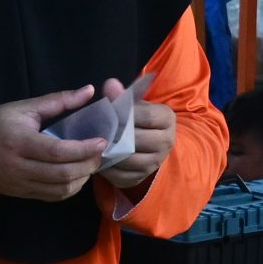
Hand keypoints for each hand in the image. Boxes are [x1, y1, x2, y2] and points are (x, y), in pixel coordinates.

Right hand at [0, 84, 106, 202]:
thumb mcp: (22, 107)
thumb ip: (58, 101)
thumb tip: (90, 90)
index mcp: (18, 142)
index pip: (57, 151)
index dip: (83, 149)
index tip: (102, 141)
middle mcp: (19, 167)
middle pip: (62, 174)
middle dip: (88, 165)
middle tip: (101, 153)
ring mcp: (20, 185)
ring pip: (60, 190)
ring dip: (82, 178)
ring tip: (92, 163)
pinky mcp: (21, 195)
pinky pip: (52, 197)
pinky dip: (70, 188)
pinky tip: (78, 174)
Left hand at [98, 77, 175, 192]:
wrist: (150, 141)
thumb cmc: (139, 117)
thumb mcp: (135, 103)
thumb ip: (123, 95)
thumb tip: (110, 85)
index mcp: (167, 119)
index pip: (147, 116)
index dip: (127, 113)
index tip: (111, 110)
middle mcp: (166, 142)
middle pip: (137, 139)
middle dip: (115, 134)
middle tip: (98, 129)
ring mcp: (154, 163)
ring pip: (128, 159)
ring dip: (109, 152)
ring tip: (95, 143)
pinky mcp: (140, 178)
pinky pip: (120, 175)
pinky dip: (106, 168)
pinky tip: (97, 158)